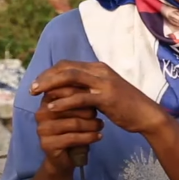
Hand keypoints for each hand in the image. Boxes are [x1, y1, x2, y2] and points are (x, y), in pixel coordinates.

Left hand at [31, 61, 166, 134]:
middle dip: (46, 77)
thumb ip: (88, 87)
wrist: (146, 115)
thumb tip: (67, 89)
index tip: (38, 84)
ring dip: (50, 85)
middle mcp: (100, 71)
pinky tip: (51, 109)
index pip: (68, 64)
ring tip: (36, 95)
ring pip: (70, 78)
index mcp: (99, 68)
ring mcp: (104, 83)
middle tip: (32, 89)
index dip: (50, 72)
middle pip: (66, 68)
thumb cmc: (125, 105)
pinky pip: (79, 97)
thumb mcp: (105, 92)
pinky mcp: (106, 98)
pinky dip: (63, 102)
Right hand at [35, 87, 102, 176]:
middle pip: (70, 105)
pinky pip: (72, 138)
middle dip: (89, 110)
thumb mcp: (78, 110)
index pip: (66, 89)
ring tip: (101, 125)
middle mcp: (41, 113)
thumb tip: (94, 83)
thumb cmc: (75, 128)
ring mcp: (42, 129)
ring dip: (92, 124)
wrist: (68, 157)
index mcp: (48, 100)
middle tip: (100, 114)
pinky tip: (99, 136)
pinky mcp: (47, 144)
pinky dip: (89, 137)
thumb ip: (81, 96)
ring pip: (74, 123)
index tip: (98, 96)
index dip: (84, 93)